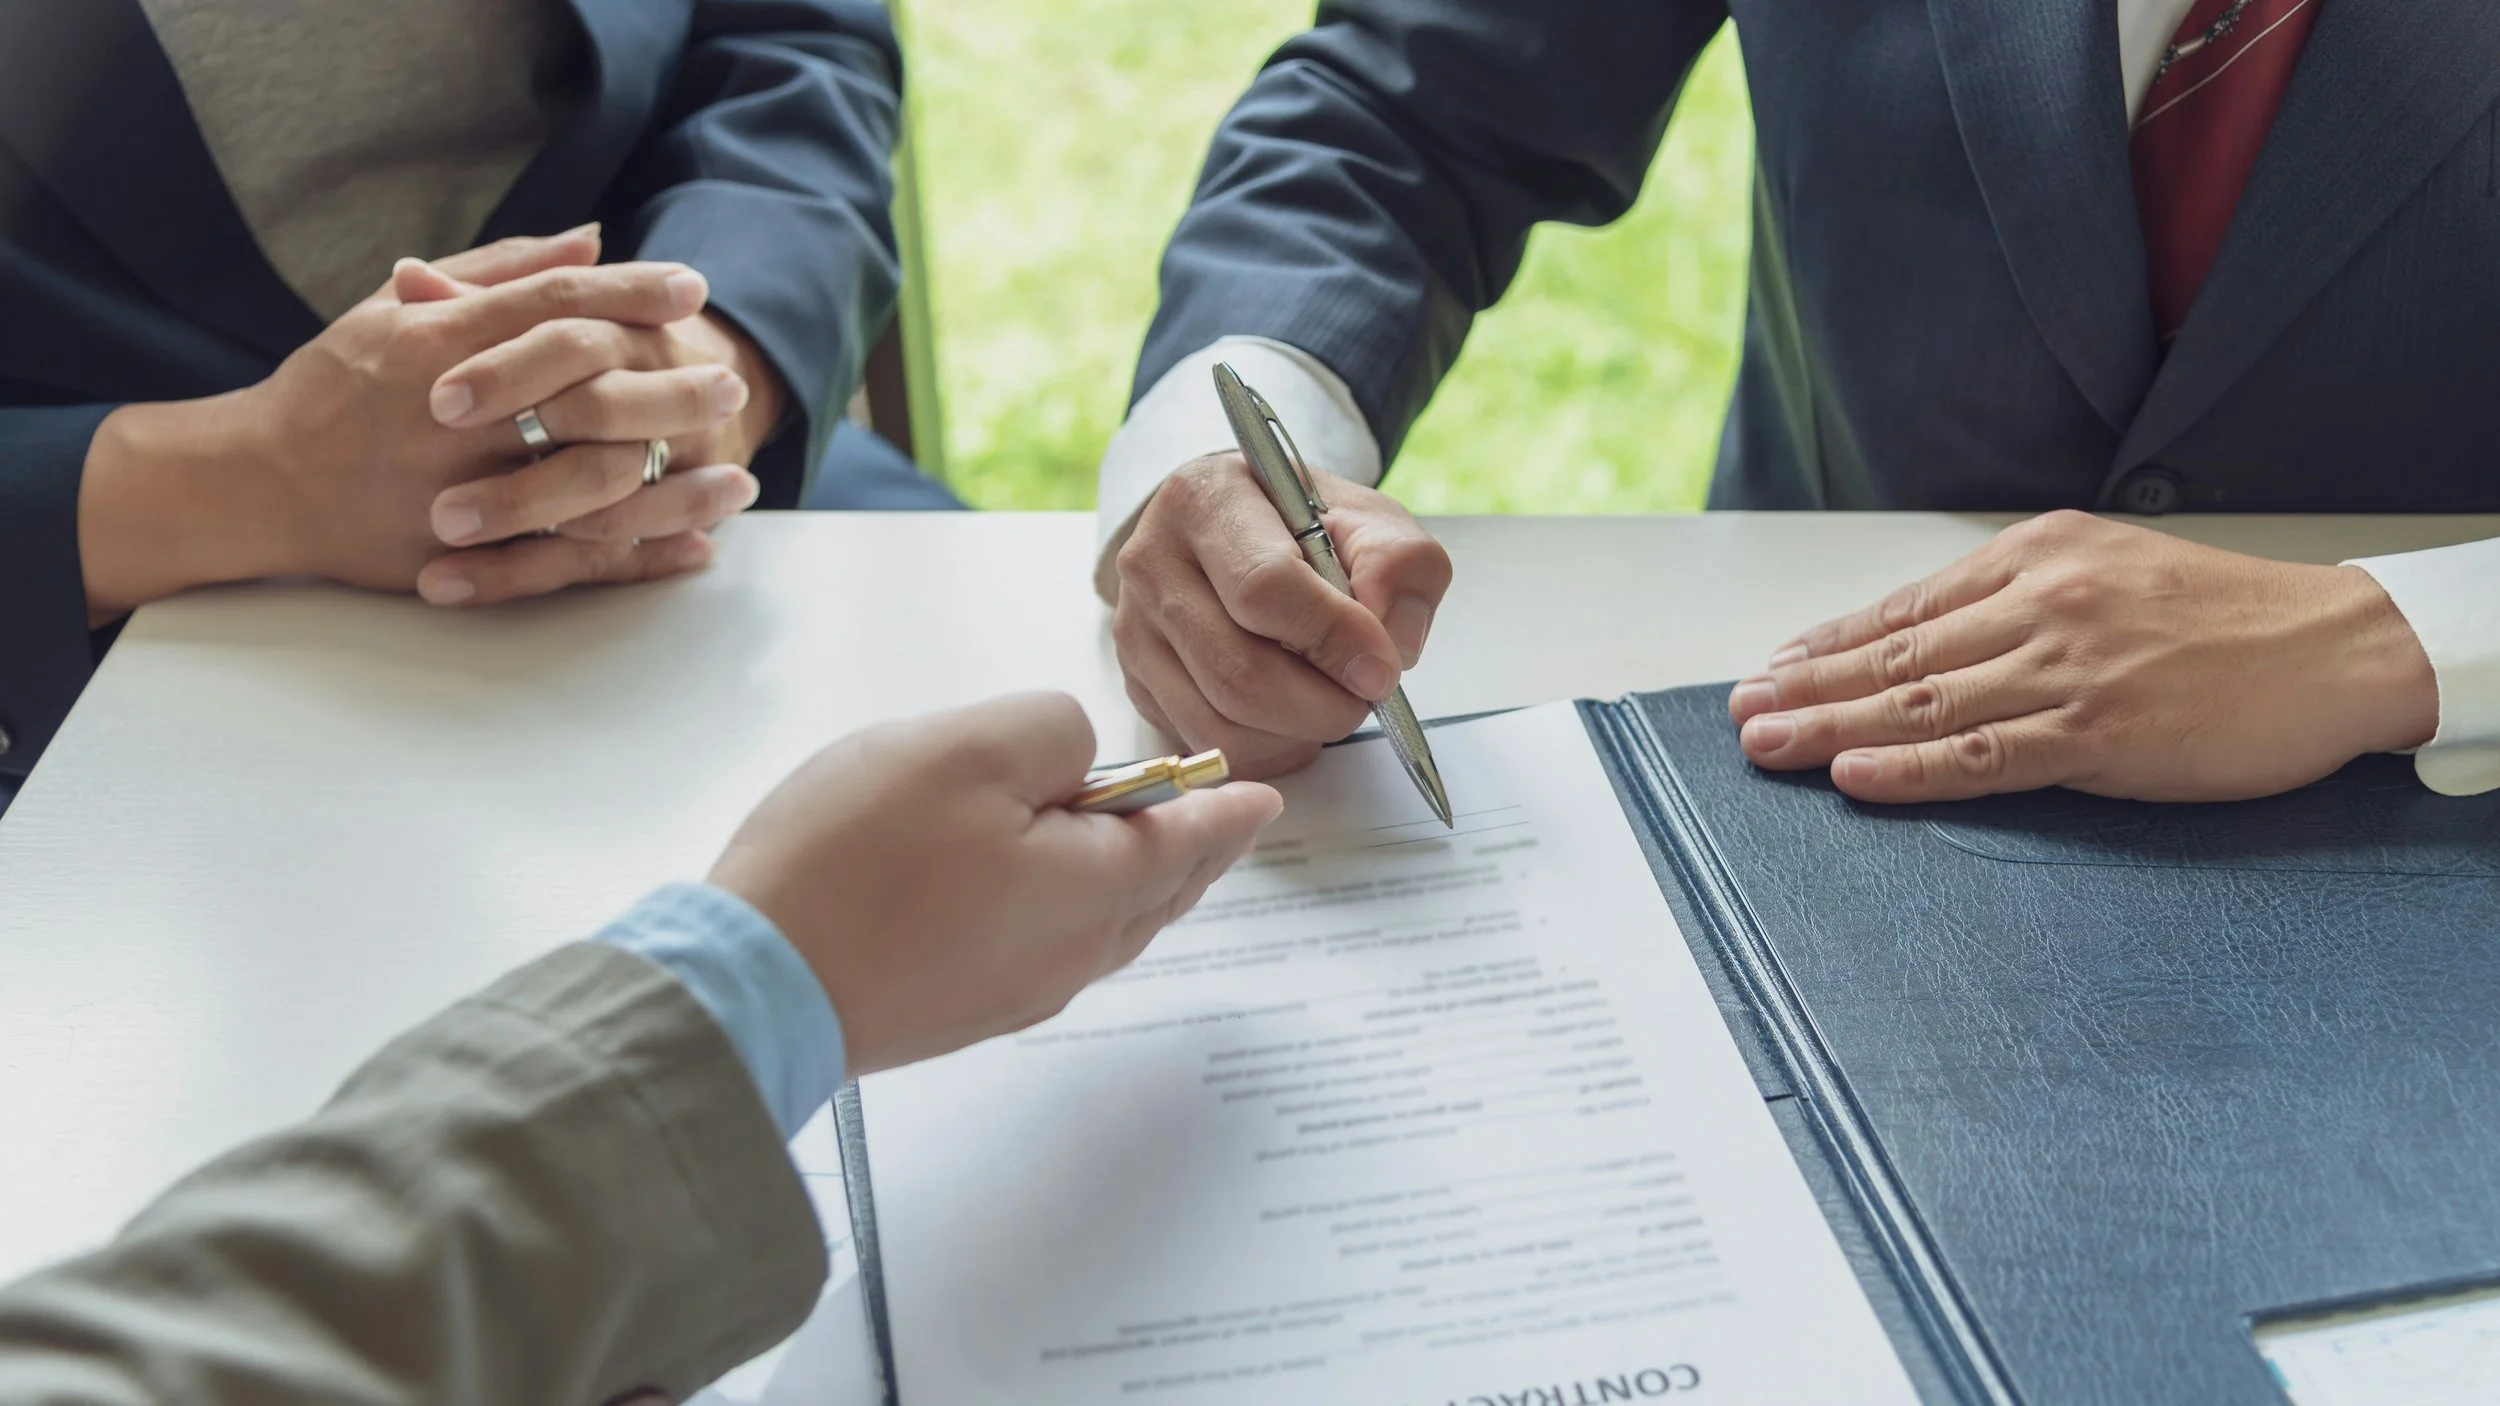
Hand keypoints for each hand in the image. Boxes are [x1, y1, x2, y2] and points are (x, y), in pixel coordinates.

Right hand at [76, 231, 740, 619]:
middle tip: (732, 383)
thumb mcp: (400, 310)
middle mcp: (454, 417)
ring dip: (671, 486)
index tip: (693, 289)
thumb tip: (593, 238)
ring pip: (586, 488)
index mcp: (438, 343)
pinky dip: (638, 554)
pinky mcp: (465, 553)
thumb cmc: (338, 387)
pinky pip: (569, 559)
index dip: (628, 294)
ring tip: (739, 478)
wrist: (258, 483)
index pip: (552, 309)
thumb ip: (496, 274)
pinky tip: (696, 544)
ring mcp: (460, 490)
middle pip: (581, 398)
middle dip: (665, 390)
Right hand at [706, 692, 1283, 1076]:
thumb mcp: (970, 746)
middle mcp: (1071, 955)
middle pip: (1154, 893)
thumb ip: (1054, 733)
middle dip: (1188, 849)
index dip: (1227, 811)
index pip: (1191, 843)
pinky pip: (1048, 947)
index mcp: (1096, 890)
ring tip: (1132, 838)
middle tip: (1214, 817)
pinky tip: (1037, 881)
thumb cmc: (856, 861)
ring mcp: (1013, 991)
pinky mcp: (958, 1007)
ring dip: (1128, 876)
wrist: (754, 981)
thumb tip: (1078, 763)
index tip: (1263, 800)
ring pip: (1102, 924)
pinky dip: (1069, 904)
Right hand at [1110, 452, 1451, 778]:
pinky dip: (1267, 749)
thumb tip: (1389, 644)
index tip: (1380, 668)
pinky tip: (1293, 717)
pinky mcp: (1137, 682)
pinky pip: (1207, 744)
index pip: (1263, 589)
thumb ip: (1399, 565)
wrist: (1240, 533)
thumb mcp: (1369, 519)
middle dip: (1322, 705)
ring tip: (1330, 700)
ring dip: (1297, 733)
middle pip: (1238, 672)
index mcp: (1206, 500)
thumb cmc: (1303, 525)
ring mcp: (1134, 628)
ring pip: (1221, 722)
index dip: (1332, 639)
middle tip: (1365, 695)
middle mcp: (1152, 563)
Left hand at [1726, 511, 2438, 802]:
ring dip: (1831, 726)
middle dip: (1806, 686)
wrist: (2339, 647)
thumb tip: (1932, 643)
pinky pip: (1983, 754)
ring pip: (1922, 702)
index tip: (1772, 667)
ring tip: (1767, 744)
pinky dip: (1908, 767)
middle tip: (1740, 712)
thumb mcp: (2112, 571)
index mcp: (2040, 556)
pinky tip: (1854, 775)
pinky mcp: (2099, 732)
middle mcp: (2042, 603)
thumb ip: (2024, 601)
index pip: (1907, 607)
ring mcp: (2067, 668)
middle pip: (1896, 653)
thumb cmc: (2230, 617)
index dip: (1829, 643)